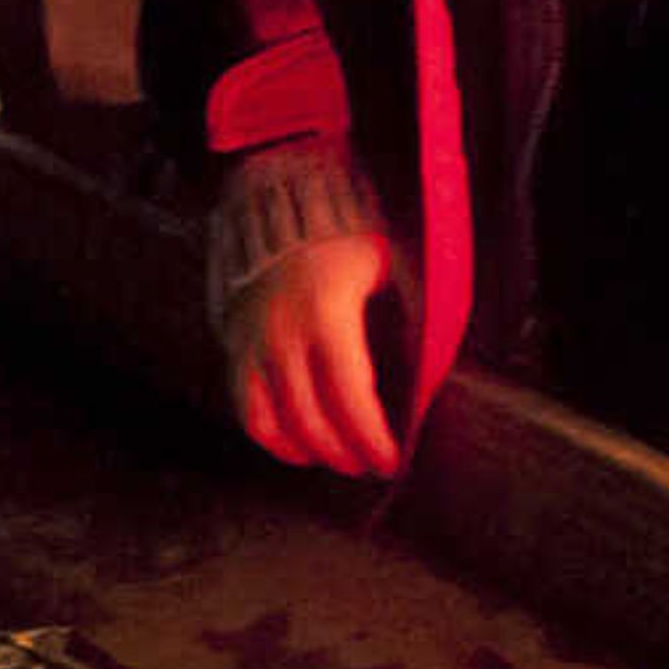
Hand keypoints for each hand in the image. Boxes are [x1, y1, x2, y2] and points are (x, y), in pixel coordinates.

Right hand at [225, 227, 402, 475]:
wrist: (282, 203)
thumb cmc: (345, 235)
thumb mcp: (389, 267)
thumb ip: (412, 315)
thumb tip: (433, 370)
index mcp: (327, 317)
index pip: (350, 399)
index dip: (371, 439)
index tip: (390, 461)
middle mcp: (284, 336)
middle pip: (313, 421)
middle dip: (346, 453)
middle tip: (370, 465)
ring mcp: (253, 343)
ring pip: (274, 423)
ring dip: (309, 451)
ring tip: (338, 460)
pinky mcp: (234, 345)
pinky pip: (245, 407)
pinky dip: (270, 435)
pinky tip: (296, 446)